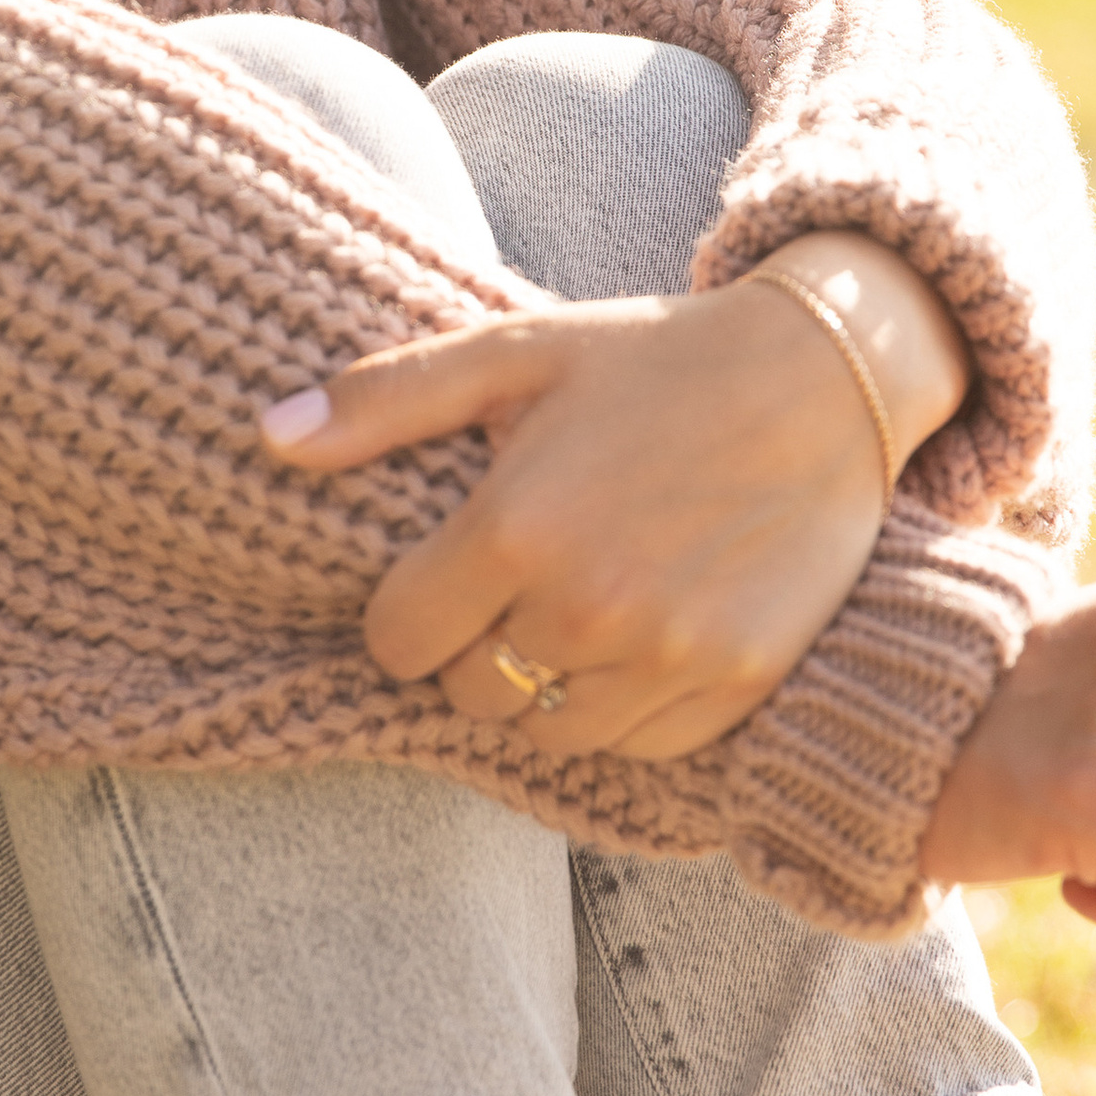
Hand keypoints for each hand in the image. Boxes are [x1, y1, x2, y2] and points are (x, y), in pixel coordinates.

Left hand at [258, 232, 968, 759]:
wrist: (827, 375)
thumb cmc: (653, 357)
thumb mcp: (515, 350)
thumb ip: (386, 399)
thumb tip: (268, 438)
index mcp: (515, 528)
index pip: (397, 640)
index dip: (405, 613)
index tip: (442, 578)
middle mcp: (586, 608)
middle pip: (470, 694)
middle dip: (476, 648)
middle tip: (520, 584)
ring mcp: (665, 657)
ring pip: (549, 731)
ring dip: (547, 687)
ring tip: (581, 610)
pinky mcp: (735, 685)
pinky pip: (638, 745)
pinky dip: (627, 707)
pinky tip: (645, 633)